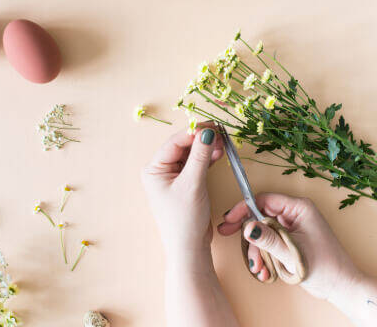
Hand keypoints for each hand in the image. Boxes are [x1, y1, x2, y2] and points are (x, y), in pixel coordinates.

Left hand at [142, 122, 223, 257]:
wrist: (189, 249)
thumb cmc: (185, 219)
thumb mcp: (192, 184)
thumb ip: (200, 156)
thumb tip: (208, 132)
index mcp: (154, 169)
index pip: (174, 143)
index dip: (193, 133)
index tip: (212, 127)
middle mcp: (161, 171)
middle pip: (183, 146)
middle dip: (202, 140)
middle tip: (221, 133)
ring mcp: (173, 177)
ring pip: (191, 154)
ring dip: (206, 148)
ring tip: (223, 143)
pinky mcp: (186, 183)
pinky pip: (196, 164)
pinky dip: (208, 158)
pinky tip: (219, 153)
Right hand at [218, 193, 362, 300]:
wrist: (342, 287)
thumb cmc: (325, 267)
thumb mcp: (292, 253)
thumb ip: (268, 239)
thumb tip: (248, 228)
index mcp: (299, 208)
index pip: (263, 200)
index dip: (244, 208)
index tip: (229, 219)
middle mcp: (295, 213)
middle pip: (261, 215)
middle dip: (249, 232)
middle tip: (228, 235)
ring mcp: (292, 226)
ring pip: (263, 230)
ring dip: (257, 249)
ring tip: (259, 267)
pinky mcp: (290, 238)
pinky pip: (270, 241)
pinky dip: (265, 254)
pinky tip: (266, 270)